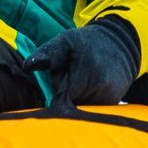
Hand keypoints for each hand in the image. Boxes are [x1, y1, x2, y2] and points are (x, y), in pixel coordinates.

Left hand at [26, 18, 140, 107]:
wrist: (120, 43)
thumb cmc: (87, 42)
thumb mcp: (65, 41)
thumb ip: (46, 53)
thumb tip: (28, 67)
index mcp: (88, 72)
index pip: (62, 94)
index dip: (60, 84)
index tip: (65, 72)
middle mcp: (102, 87)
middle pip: (72, 102)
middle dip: (68, 91)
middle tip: (75, 72)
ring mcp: (110, 97)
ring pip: (81, 106)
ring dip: (78, 95)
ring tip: (84, 78)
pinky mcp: (114, 101)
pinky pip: (92, 107)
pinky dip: (88, 98)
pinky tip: (93, 85)